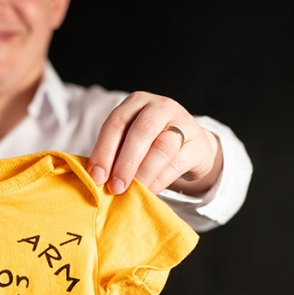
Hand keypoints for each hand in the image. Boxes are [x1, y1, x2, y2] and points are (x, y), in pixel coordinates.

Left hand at [87, 92, 221, 196]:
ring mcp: (183, 123)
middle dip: (125, 162)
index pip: (116, 123)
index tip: (95, 177)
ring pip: (162, 147)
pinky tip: (148, 192)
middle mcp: (160, 107)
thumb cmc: (150, 144)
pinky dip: (159, 180)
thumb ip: (114, 153)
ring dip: (143, 173)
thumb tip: (95, 180)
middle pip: (141, 131)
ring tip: (132, 192)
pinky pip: (177, 163)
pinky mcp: (197, 144)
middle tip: (115, 187)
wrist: (191, 145)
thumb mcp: (130, 140)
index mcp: (136, 102)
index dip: (104, 151)